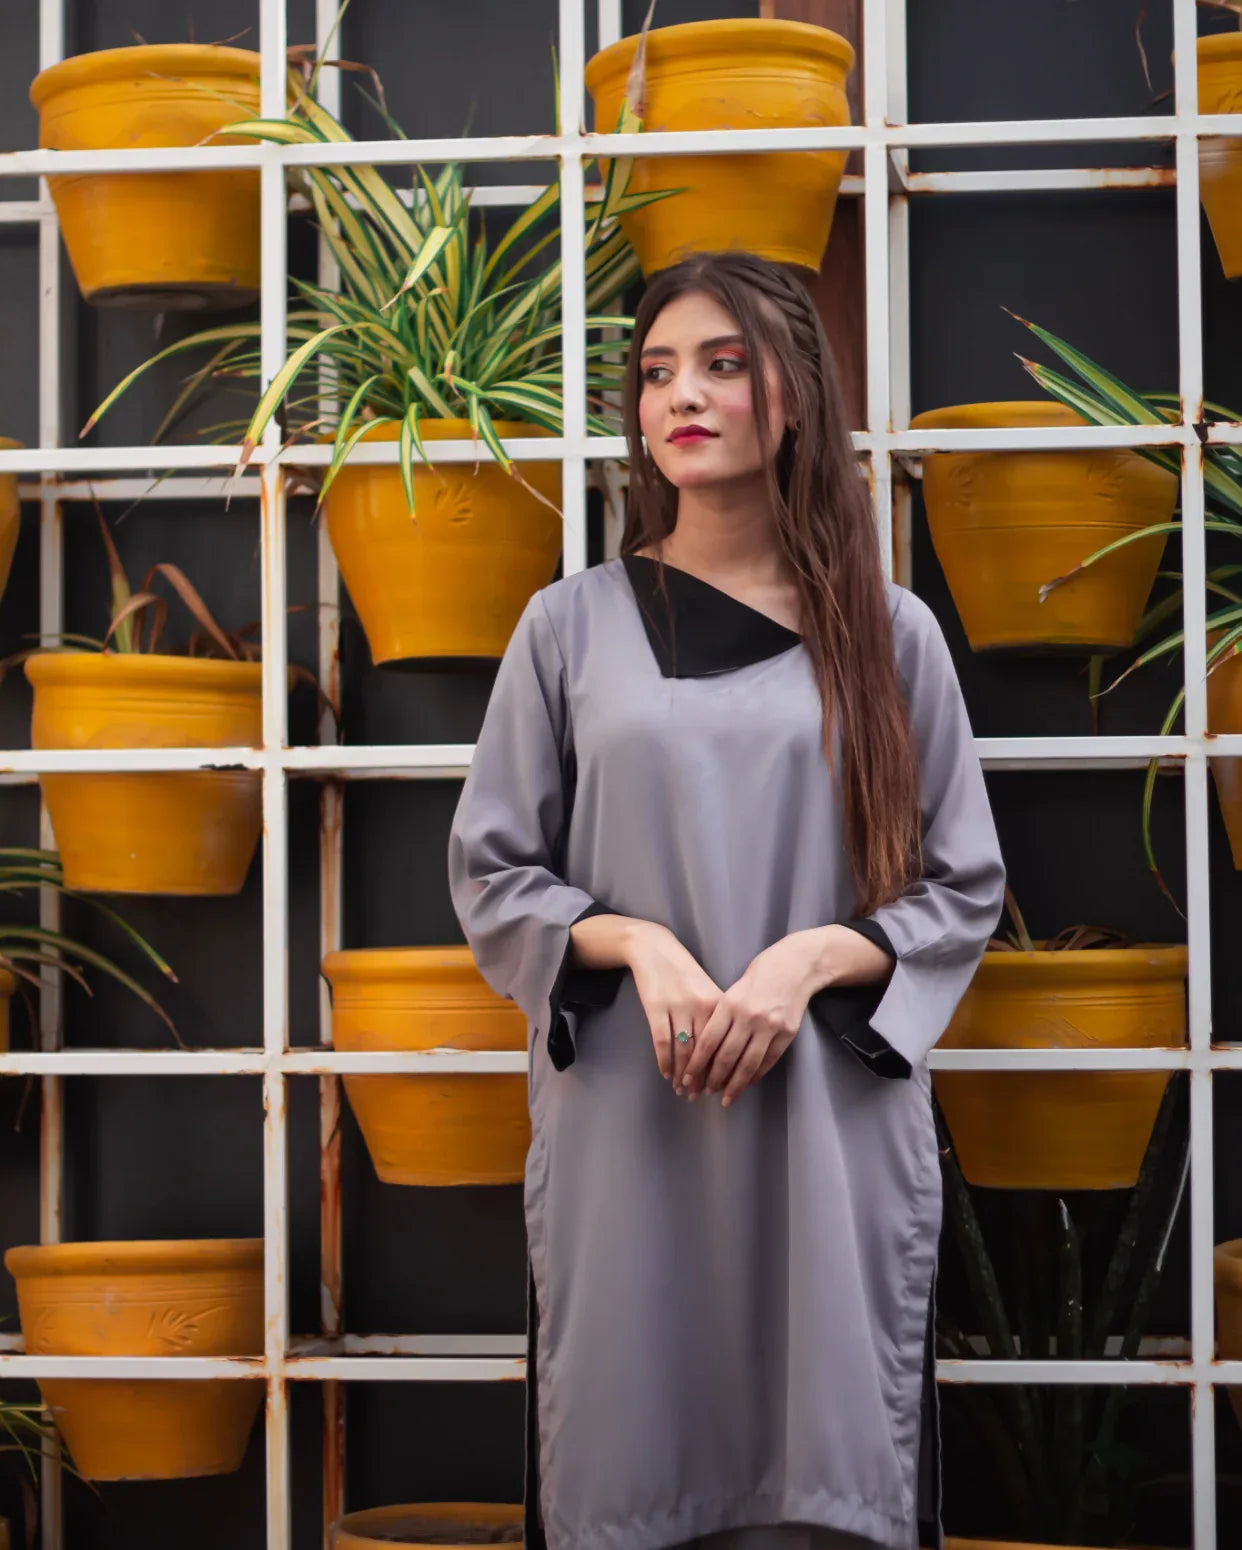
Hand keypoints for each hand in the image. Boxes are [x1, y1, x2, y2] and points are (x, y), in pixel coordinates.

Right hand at [623, 920, 722, 1091]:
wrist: (655, 949)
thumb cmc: (684, 972)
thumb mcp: (707, 989)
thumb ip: (718, 1016)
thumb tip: (727, 1050)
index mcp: (718, 1002)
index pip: (724, 1044)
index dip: (723, 1069)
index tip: (722, 1087)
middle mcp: (700, 1006)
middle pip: (705, 1051)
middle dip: (702, 1077)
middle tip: (700, 1096)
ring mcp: (677, 1007)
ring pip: (683, 1050)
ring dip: (683, 1074)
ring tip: (682, 1090)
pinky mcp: (656, 1008)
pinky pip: (661, 1042)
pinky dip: (664, 1061)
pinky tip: (666, 1074)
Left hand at [680, 934, 819, 1107]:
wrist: (797, 965)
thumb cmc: (761, 974)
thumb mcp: (734, 989)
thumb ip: (722, 1015)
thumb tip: (707, 1048)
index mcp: (730, 1004)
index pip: (709, 1041)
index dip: (697, 1064)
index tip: (688, 1078)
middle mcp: (749, 1017)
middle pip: (727, 1057)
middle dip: (713, 1079)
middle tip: (704, 1092)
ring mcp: (770, 1027)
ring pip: (748, 1064)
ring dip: (734, 1085)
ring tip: (725, 1098)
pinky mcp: (787, 1034)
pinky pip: (768, 1061)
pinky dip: (755, 1076)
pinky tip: (746, 1084)